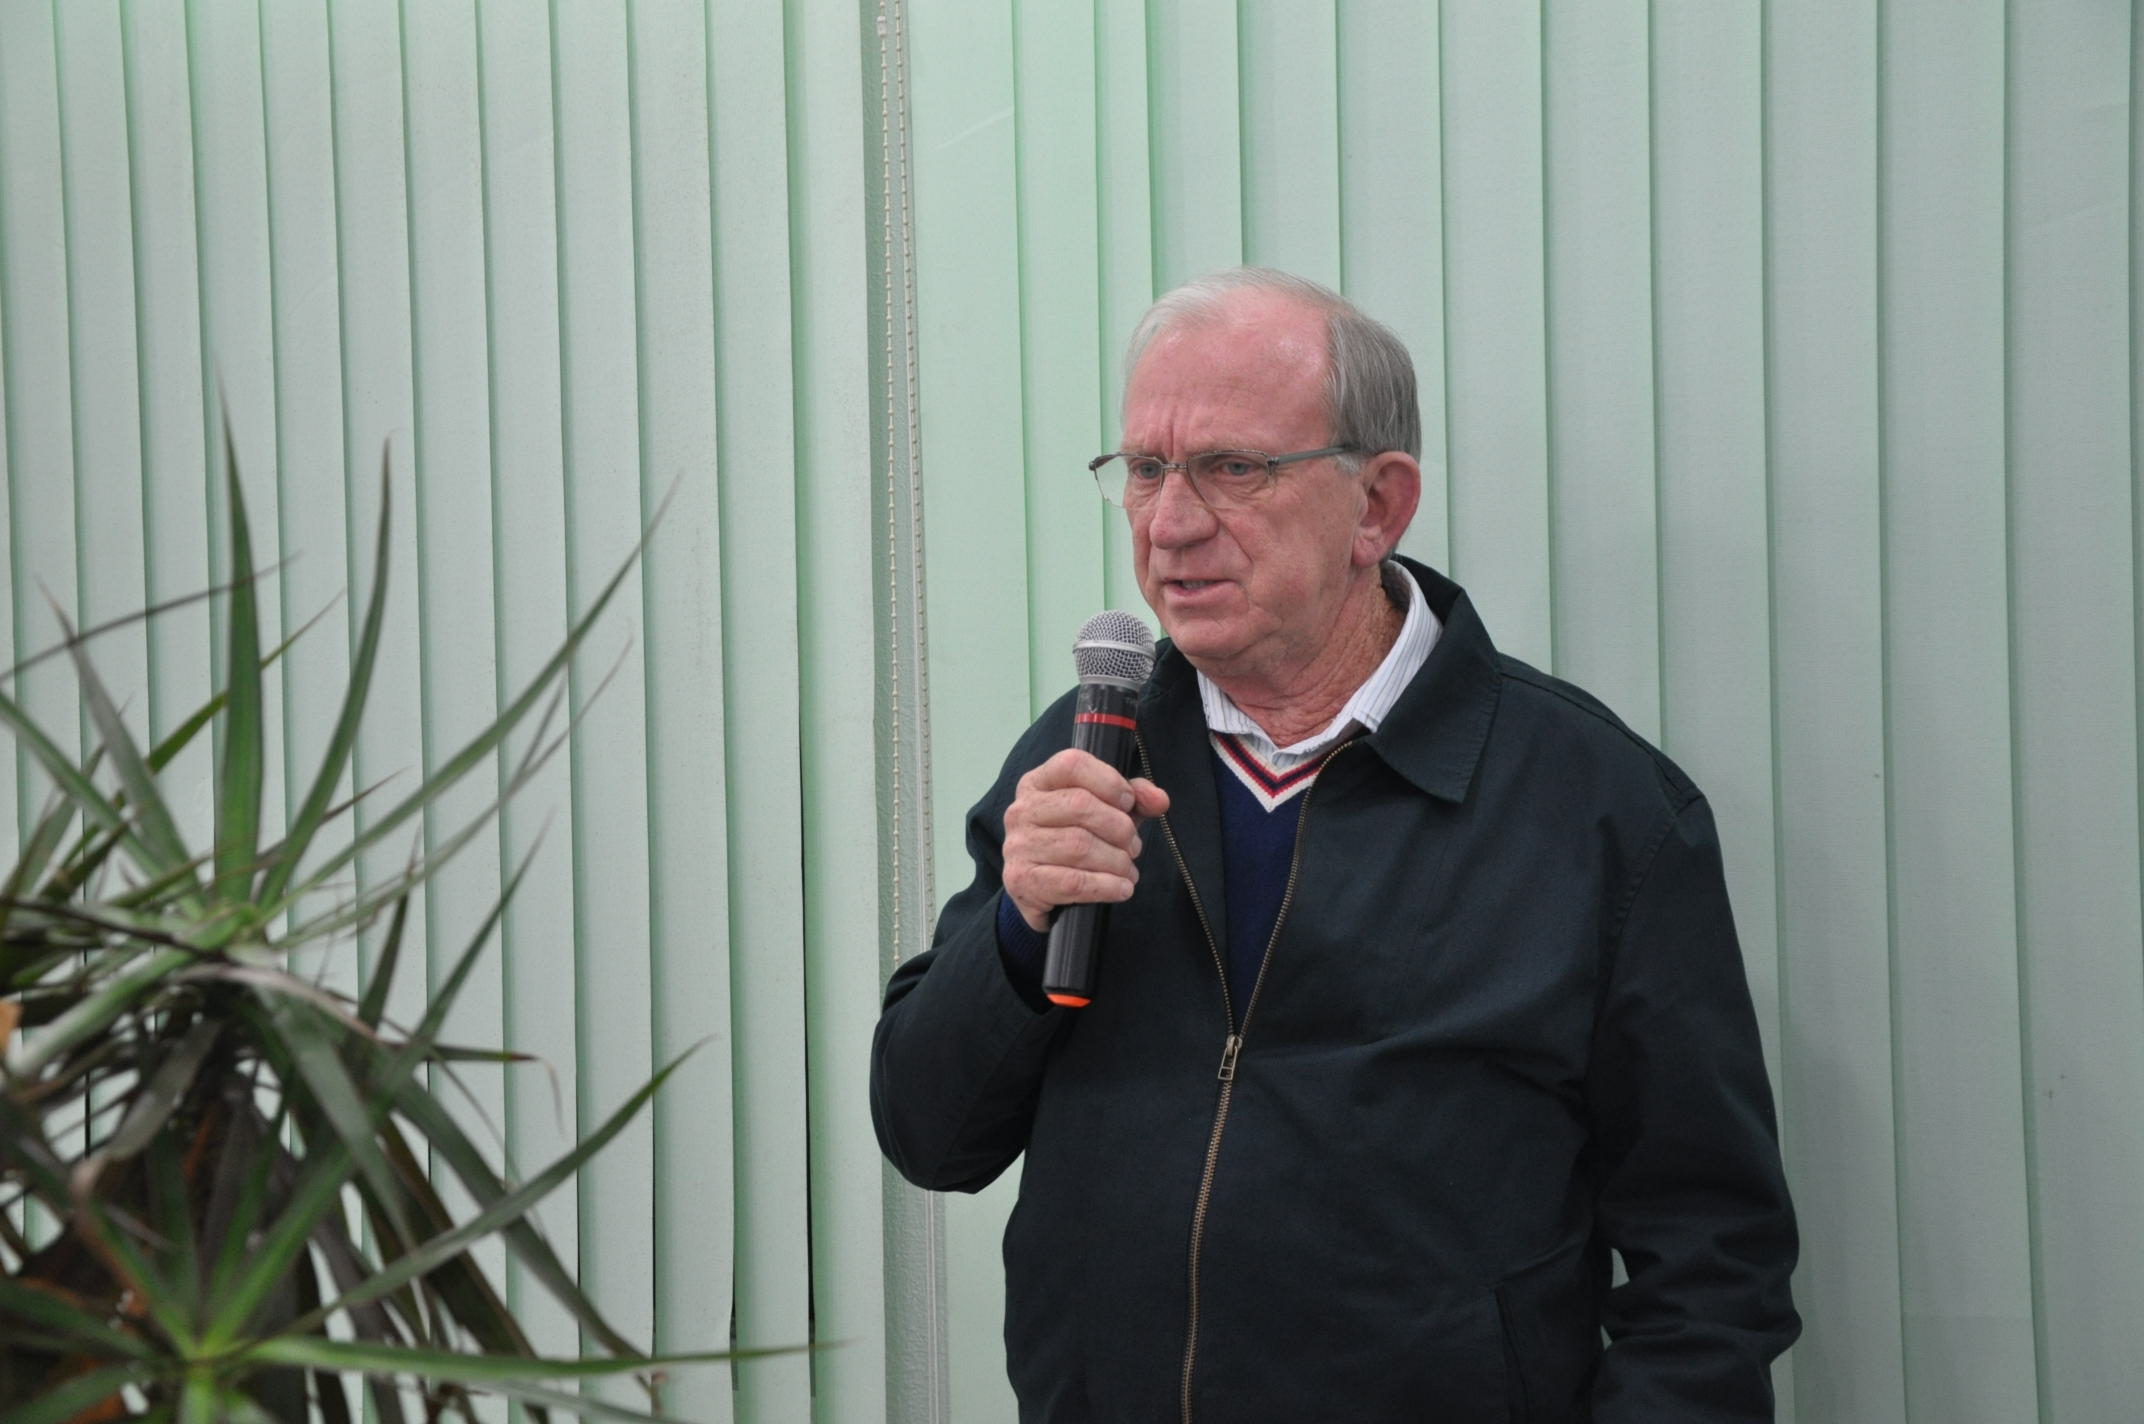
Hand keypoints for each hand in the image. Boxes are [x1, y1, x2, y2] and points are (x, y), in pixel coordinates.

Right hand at [1001, 749, 1170, 932]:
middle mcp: (1022, 810)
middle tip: (1133, 846)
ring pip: (1079, 846)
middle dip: (1120, 828)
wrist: (1040, 890)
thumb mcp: (1105, 812)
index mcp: (1038, 782)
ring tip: (1128, 869)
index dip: (1109, 781)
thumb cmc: (1074, 841)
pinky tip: (1121, 888)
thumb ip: (1135, 798)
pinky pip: (1074, 882)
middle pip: (1080, 805)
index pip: (1072, 764)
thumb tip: (1159, 799)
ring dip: (1116, 861)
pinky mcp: (1023, 880)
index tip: (1128, 802)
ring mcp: (1019, 845)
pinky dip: (1107, 886)